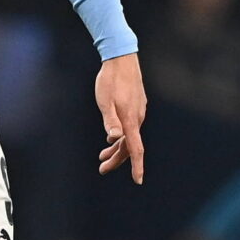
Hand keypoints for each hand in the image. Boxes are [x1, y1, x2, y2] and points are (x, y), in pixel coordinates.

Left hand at [94, 53, 146, 184]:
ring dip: (116, 148)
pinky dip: (120, 137)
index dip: (137, 166)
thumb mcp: (104, 101)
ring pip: (129, 136)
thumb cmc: (110, 80)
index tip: (138, 180)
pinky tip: (112, 137)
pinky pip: (130, 127)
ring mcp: (138, 111)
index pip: (135, 149)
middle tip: (102, 169)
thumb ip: (110, 121)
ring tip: (102, 157)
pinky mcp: (136, 106)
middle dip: (117, 160)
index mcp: (130, 119)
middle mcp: (137, 118)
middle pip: (130, 146)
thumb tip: (113, 139)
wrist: (121, 58)